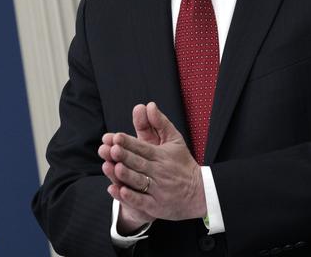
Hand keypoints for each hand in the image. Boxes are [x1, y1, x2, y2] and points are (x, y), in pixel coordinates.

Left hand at [103, 102, 205, 221]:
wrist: (200, 193)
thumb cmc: (183, 164)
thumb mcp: (175, 140)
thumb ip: (160, 123)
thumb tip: (149, 105)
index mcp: (162, 156)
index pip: (143, 148)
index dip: (129, 143)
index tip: (116, 137)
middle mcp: (160, 172)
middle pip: (139, 163)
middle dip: (125, 156)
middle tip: (110, 149)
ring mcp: (158, 190)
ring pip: (140, 181)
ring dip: (127, 175)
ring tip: (115, 167)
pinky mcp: (156, 206)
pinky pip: (142, 201)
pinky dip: (130, 196)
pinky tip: (118, 190)